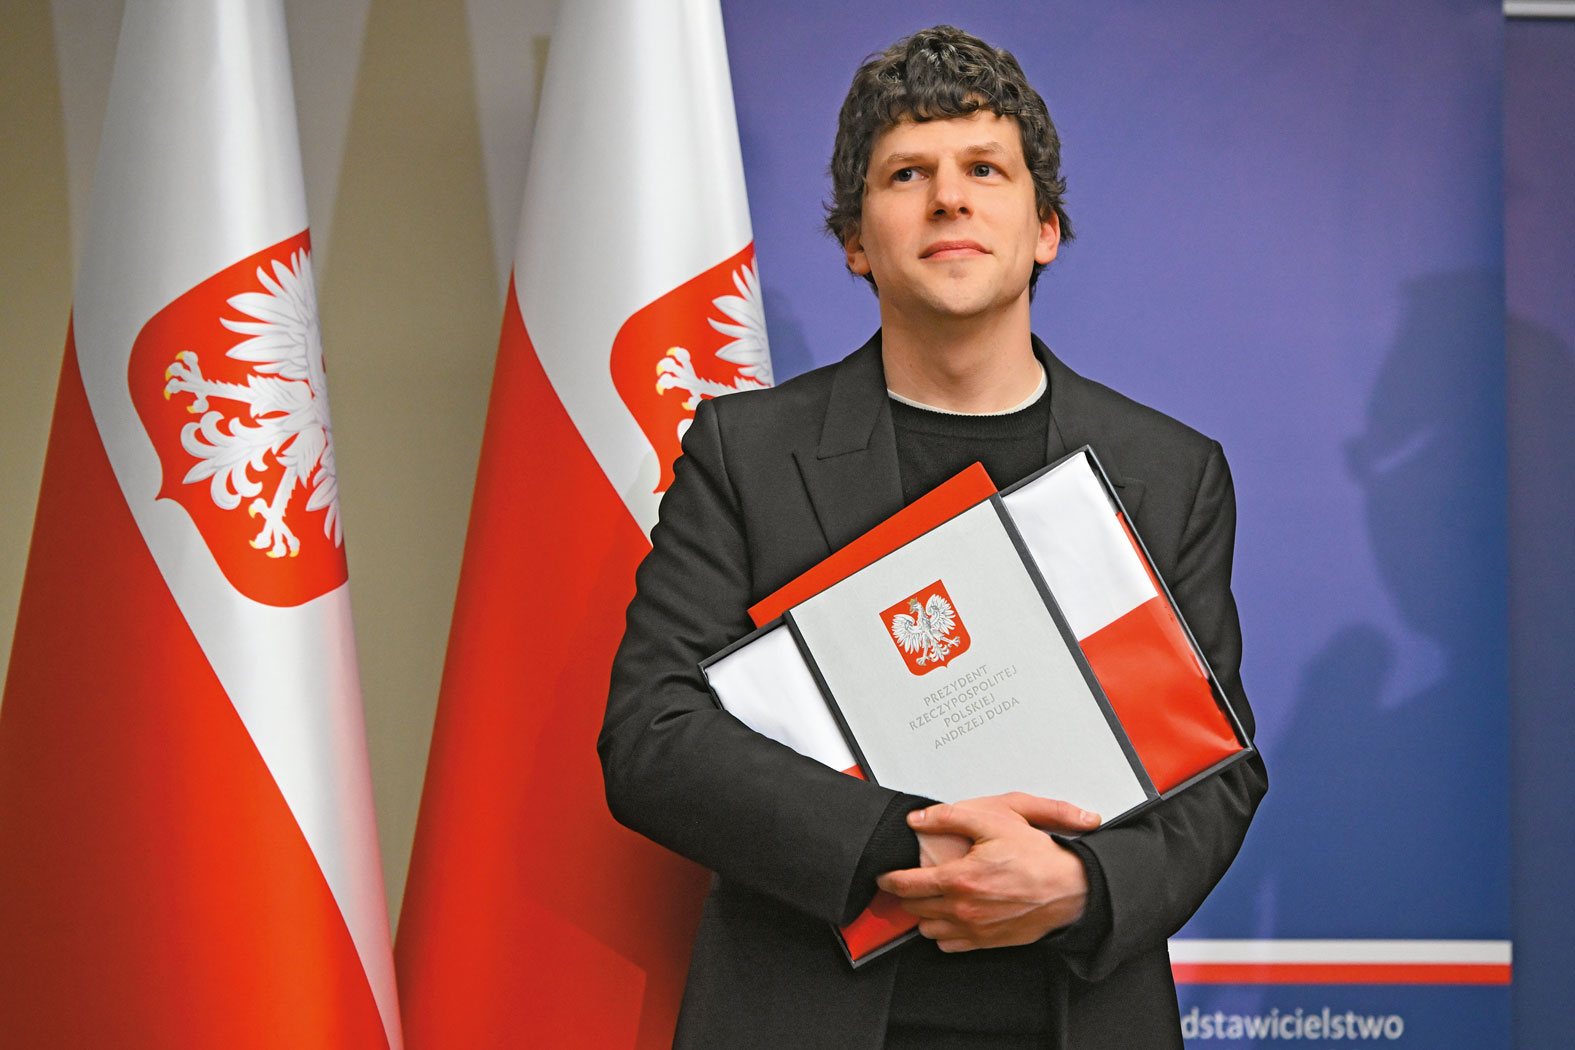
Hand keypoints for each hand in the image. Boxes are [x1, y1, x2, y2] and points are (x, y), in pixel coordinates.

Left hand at [876, 793, 1099, 951]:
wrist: (1071, 889)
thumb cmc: (1038, 856)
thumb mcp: (995, 820)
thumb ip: (951, 816)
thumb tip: (919, 819)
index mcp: (959, 879)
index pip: (907, 884)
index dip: (889, 879)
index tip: (885, 876)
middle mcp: (963, 909)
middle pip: (914, 908)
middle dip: (908, 894)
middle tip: (913, 881)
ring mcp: (975, 929)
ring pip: (928, 930)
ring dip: (925, 914)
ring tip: (934, 897)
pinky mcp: (987, 941)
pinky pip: (950, 945)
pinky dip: (945, 932)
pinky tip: (953, 915)